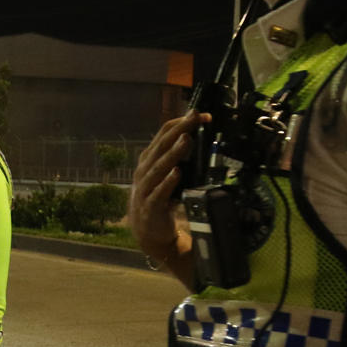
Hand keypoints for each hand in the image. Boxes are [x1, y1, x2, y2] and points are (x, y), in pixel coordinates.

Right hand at [125, 109, 207, 269]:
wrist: (148, 231)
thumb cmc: (159, 198)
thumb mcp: (165, 174)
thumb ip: (176, 157)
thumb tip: (194, 136)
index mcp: (149, 159)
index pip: (163, 134)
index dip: (181, 122)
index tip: (202, 115)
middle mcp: (145, 170)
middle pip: (161, 145)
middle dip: (179, 130)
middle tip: (195, 117)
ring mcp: (146, 188)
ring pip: (159, 167)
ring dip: (174, 152)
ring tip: (186, 139)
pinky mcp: (150, 206)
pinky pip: (159, 192)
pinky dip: (168, 182)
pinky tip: (177, 173)